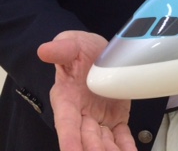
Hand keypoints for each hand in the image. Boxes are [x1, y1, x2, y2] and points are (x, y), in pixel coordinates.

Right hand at [37, 31, 135, 150]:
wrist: (98, 50)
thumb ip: (61, 49)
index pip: (66, 123)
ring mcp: (99, 117)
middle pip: (86, 138)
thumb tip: (45, 50)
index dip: (69, 140)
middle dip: (93, 150)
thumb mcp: (71, 44)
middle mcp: (82, 113)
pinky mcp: (116, 117)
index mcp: (66, 99)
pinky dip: (125, 147)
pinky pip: (120, 136)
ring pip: (104, 142)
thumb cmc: (80, 49)